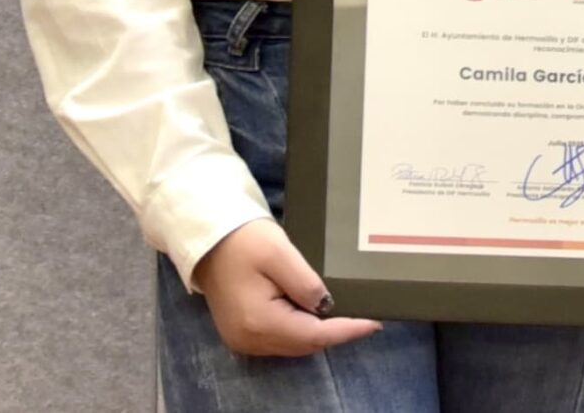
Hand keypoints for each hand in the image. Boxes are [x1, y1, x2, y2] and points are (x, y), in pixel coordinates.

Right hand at [190, 219, 381, 357]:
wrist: (209, 239)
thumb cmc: (244, 240)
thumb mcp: (279, 252)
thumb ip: (305, 282)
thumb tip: (326, 306)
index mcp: (259, 321)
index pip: (313, 335)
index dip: (346, 330)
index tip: (374, 322)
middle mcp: (249, 339)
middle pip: (304, 344)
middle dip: (335, 333)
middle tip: (365, 317)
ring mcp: (243, 339)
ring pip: (293, 344)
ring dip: (319, 333)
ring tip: (347, 316)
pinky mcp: (241, 332)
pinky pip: (279, 338)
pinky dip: (301, 330)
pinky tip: (316, 315)